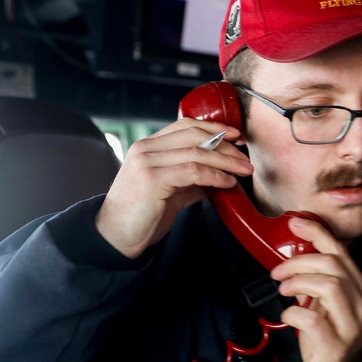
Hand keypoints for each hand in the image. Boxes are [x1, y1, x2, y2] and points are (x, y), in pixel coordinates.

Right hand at [96, 119, 252, 258]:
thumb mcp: (171, 190)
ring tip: (244, 171)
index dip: (214, 128)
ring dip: (227, 161)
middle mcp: (145, 149)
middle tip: (246, 158)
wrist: (116, 236)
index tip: (236, 136)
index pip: (185, 125)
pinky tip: (228, 183)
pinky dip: (215, 176)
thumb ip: (192, 179)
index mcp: (148, 147)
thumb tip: (222, 175)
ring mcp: (147, 162)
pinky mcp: (152, 179)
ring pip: (197, 152)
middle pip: (195, 136)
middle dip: (226, 146)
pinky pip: (193, 171)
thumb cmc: (143, 214)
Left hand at [270, 216, 361, 361]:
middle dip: (300, 261)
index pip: (341, 252)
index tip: (295, 222)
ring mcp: (352, 326)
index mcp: (361, 290)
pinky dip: (294, 312)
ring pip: (330, 285)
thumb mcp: (324, 307)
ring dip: (299, 282)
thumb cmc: (327, 341)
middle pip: (334, 266)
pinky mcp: (337, 346)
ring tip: (283, 290)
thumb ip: (317, 283)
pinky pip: (313, 319)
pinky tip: (288, 316)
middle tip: (277, 272)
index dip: (317, 233)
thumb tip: (295, 259)